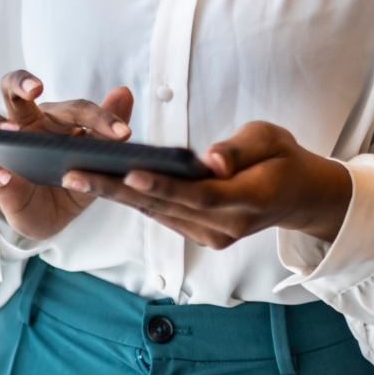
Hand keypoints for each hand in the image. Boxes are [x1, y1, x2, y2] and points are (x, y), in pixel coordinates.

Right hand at [0, 70, 133, 240]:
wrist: (53, 218)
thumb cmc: (73, 178)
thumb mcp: (94, 160)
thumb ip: (107, 129)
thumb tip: (124, 92)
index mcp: (54, 117)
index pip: (75, 107)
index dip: (100, 117)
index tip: (123, 134)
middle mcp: (25, 123)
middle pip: (12, 87)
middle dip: (21, 82)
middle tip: (36, 89)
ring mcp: (3, 146)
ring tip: (10, 132)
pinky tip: (4, 176)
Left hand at [61, 121, 351, 248]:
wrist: (298, 194)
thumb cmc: (282, 157)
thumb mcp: (269, 138)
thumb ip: (238, 149)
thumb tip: (210, 161)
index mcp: (245, 200)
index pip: (196, 194)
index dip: (161, 183)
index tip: (127, 170)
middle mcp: (224, 227)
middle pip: (164, 207)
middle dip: (116, 189)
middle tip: (74, 174)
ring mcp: (211, 236)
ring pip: (156, 214)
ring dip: (115, 196)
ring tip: (77, 176)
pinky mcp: (201, 234)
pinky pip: (162, 216)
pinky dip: (134, 200)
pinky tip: (104, 184)